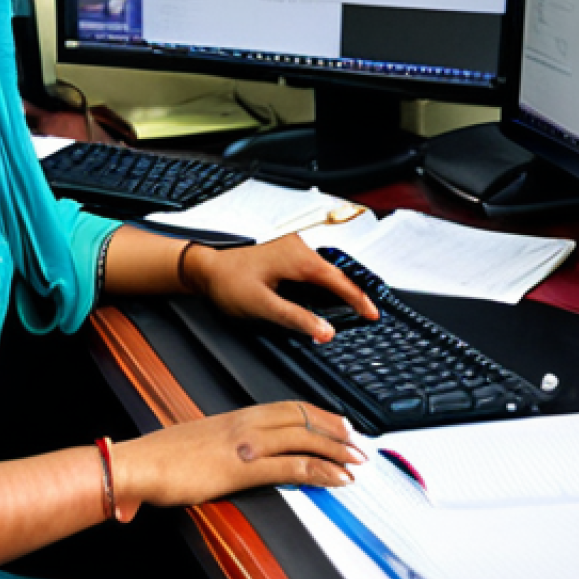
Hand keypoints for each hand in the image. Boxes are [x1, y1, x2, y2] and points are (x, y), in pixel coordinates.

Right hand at [112, 400, 366, 520]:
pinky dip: (320, 471)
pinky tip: (337, 478)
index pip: (287, 407)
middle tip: (357, 441)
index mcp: (235, 417)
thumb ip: (221, 447)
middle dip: (334, 428)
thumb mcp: (199, 443)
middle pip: (301, 416)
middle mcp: (245, 423)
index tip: (336, 423)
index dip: (316, 415)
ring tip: (357, 460)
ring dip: (336, 449)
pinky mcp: (243, 468)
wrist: (139, 463)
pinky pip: (292, 466)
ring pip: (303, 437)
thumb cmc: (161, 457)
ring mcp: (246, 444)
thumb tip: (236, 456)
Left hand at [183, 233, 378, 341]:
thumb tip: (326, 332)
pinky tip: (328, 296)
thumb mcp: (263, 306)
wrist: (206, 269)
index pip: (337, 280)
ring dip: (339, 288)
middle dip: (352, 294)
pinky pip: (314, 268)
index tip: (372, 314)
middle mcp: (297, 247)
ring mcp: (292, 247)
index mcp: (296, 257)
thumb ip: (297, 319)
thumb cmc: (228, 283)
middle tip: (368, 314)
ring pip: (325, 270)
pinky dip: (325, 283)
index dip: (357, 299)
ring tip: (354, 307)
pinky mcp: (286, 251)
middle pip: (335, 273)